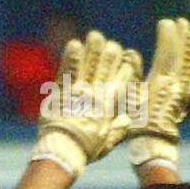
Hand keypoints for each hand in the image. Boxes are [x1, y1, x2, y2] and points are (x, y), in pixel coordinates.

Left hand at [32, 30, 141, 180]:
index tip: (126, 59)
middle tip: (110, 44)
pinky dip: (71, 57)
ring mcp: (79, 89)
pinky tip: (74, 44)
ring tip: (95, 37)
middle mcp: (97, 92)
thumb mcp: (108, 142)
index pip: (123, 77)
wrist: (64, 151)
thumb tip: (128, 120)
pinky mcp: (62, 90)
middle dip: (111, 52)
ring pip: (90, 62)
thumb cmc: (86, 150)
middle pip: (108, 65)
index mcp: (110, 103)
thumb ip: (119, 129)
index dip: (126, 66)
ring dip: (93, 48)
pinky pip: (68, 69)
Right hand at [127, 18, 189, 172]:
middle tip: (181, 22)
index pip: (167, 52)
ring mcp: (181, 95)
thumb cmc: (135, 125)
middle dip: (181, 37)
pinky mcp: (183, 106)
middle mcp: (175, 86)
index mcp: (160, 81)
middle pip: (181, 55)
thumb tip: (131, 55)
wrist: (153, 149)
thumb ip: (131, 74)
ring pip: (189, 67)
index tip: (164, 22)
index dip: (167, 36)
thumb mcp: (127, 98)